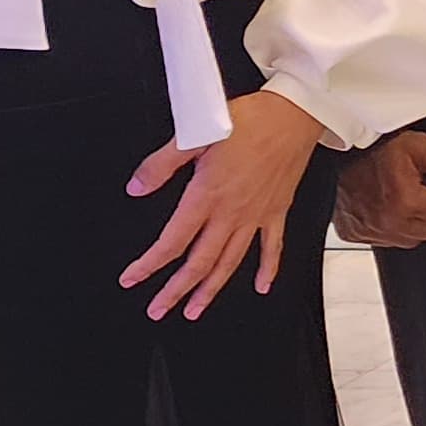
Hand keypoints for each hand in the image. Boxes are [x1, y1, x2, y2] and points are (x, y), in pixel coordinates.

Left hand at [122, 89, 324, 320]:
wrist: (293, 115)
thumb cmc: (247, 120)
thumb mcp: (195, 134)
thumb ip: (162, 164)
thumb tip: (136, 188)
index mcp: (207, 195)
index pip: (173, 241)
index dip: (149, 265)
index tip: (132, 279)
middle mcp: (232, 213)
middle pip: (200, 262)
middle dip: (176, 290)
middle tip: (157, 310)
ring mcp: (257, 215)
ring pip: (231, 262)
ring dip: (211, 289)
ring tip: (194, 310)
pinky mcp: (277, 210)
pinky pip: (272, 247)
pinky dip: (268, 269)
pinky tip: (261, 287)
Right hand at [332, 126, 425, 247]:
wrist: (342, 149)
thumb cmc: (382, 146)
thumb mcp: (425, 148)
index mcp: (407, 202)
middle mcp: (387, 222)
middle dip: (425, 212)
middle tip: (412, 189)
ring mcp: (368, 231)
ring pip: (407, 240)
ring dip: (407, 222)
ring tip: (396, 196)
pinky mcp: (353, 234)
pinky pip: (382, 241)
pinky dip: (384, 227)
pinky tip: (379, 205)